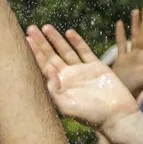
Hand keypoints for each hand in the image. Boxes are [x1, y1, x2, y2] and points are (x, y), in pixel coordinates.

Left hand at [25, 25, 139, 128]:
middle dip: (41, 43)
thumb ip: (55, 91)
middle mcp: (68, 77)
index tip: (25, 40)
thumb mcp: (68, 106)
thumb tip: (47, 71)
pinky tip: (69, 33)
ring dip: (56, 39)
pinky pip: (85, 51)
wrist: (117, 116)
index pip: (43, 67)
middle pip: (51, 56)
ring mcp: (82, 71)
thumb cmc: (91, 116)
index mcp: (59, 87)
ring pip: (66, 51)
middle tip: (31, 28)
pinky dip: (77, 42)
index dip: (34, 53)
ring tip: (46, 27)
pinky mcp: (97, 67)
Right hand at [110, 5, 142, 95]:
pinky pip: (121, 45)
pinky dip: (120, 34)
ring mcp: (131, 57)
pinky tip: (120, 23)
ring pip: (133, 37)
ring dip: (135, 24)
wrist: (121, 101)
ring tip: (136, 10)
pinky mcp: (121, 61)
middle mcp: (141, 56)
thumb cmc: (134, 92)